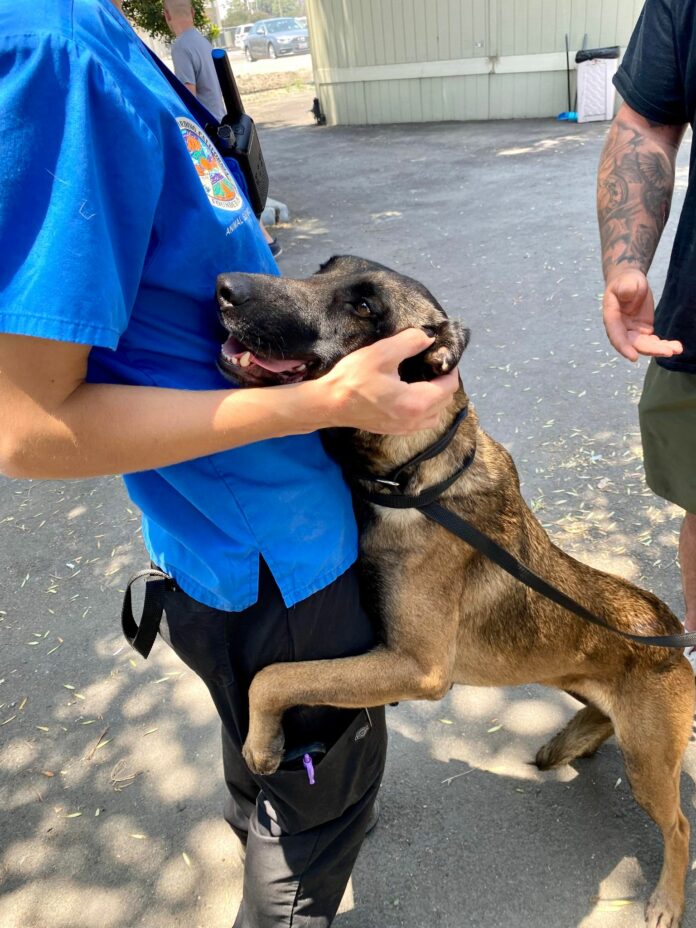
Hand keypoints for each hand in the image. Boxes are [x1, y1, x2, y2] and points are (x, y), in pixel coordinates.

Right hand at [321, 328, 459, 434]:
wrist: (329, 403)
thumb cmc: (353, 378)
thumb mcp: (382, 353)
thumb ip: (410, 342)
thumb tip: (428, 338)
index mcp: (416, 402)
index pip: (449, 387)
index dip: (450, 369)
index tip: (441, 355)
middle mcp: (414, 420)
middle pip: (445, 402)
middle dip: (444, 382)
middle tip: (432, 365)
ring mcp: (404, 429)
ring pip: (434, 416)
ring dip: (436, 398)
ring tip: (425, 381)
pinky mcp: (393, 431)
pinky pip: (420, 422)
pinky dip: (424, 409)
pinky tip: (411, 395)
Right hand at [602, 269, 681, 361]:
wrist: (630, 283)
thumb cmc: (626, 281)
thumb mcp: (625, 282)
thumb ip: (625, 288)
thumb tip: (626, 292)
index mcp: (612, 319)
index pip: (616, 336)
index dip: (624, 347)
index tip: (634, 358)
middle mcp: (621, 329)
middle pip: (634, 344)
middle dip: (651, 350)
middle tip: (668, 352)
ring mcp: (633, 332)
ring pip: (645, 345)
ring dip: (660, 349)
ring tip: (676, 349)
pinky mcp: (644, 331)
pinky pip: (653, 342)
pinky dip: (664, 345)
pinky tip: (676, 347)